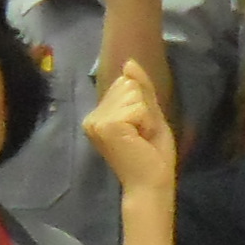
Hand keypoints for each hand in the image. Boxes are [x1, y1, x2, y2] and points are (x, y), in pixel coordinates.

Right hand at [82, 61, 176, 195]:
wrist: (151, 183)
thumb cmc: (152, 154)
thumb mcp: (149, 114)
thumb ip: (140, 88)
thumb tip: (128, 62)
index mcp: (99, 114)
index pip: (126, 83)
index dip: (142, 104)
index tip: (140, 129)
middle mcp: (91, 115)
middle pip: (129, 85)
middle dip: (144, 109)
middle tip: (141, 135)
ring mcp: (96, 120)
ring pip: (134, 94)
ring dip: (145, 117)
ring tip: (140, 138)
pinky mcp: (105, 125)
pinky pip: (137, 106)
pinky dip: (145, 122)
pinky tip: (138, 139)